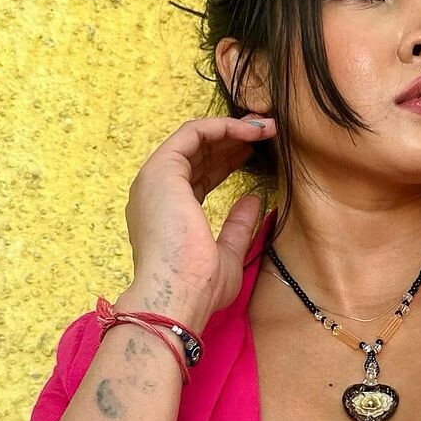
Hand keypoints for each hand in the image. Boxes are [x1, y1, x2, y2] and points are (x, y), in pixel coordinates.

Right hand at [125, 113, 276, 320]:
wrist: (179, 294)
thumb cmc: (199, 286)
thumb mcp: (228, 253)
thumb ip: (238, 224)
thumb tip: (255, 198)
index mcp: (166, 213)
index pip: (199, 175)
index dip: (228, 160)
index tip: (257, 153)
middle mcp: (156, 192)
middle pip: (197, 154)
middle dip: (232, 139)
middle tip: (265, 131)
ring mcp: (155, 179)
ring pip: (195, 139)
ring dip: (232, 128)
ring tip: (265, 126)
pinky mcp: (162, 170)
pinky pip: (193, 133)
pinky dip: (222, 126)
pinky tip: (251, 129)